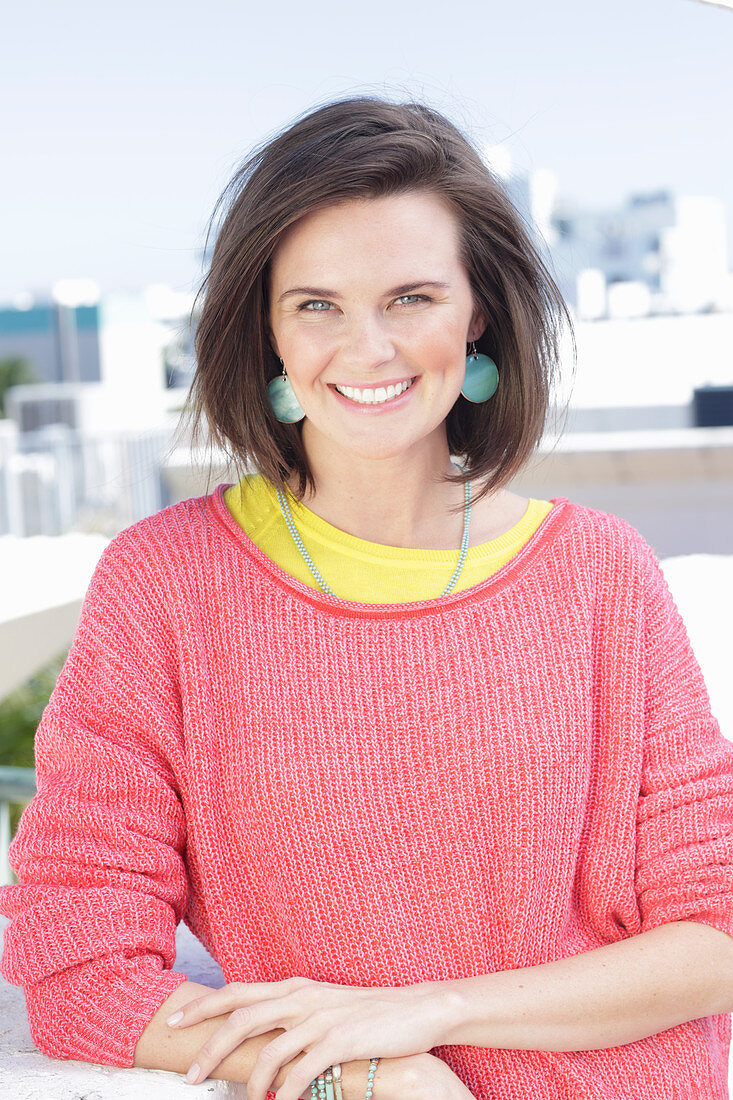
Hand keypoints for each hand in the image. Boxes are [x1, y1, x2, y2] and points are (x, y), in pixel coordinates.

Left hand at [166, 975, 456, 1099]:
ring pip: (267, 1049)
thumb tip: (257, 1033)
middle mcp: (301, 997)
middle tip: (189, 1073)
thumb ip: (291, 1013)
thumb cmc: (366, 1013)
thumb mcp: (323, 1005)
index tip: (175, 1020)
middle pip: (241, 1018)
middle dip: (209, 1046)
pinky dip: (285, 1093)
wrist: (416, 1009)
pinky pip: (300, 1072)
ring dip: (251, 1080)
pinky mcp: (340, 1041)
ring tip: (246, 1099)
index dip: (203, 1004)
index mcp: (294, 986)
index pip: (238, 991)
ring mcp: (320, 1018)